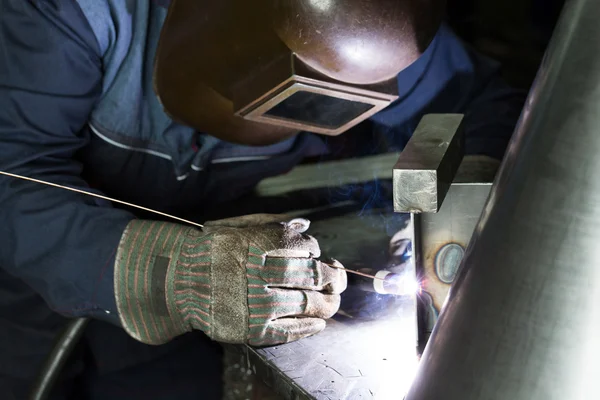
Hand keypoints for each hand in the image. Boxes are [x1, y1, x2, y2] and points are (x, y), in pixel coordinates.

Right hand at [114, 214, 346, 345]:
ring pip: (308, 303)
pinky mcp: (252, 330)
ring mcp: (256, 304)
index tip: (316, 253)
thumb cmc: (209, 251)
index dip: (315, 248)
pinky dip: (310, 326)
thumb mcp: (233, 226)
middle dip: (333, 276)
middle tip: (339, 277)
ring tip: (333, 299)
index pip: (302, 245)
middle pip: (313, 275)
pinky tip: (319, 322)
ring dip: (329, 302)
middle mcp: (257, 273)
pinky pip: (290, 330)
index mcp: (254, 244)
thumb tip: (306, 224)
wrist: (175, 283)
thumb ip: (270, 223)